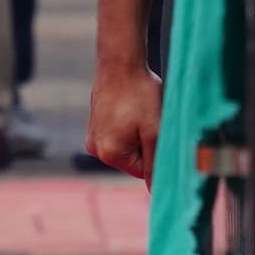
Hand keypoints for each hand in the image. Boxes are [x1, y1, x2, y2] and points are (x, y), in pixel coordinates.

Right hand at [87, 61, 162, 180]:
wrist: (120, 62)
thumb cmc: (139, 93)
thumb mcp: (154, 131)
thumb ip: (155, 164)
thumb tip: (156, 192)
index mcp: (110, 154)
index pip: (142, 171)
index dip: (156, 153)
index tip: (160, 132)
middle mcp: (96, 149)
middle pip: (133, 160)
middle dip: (146, 143)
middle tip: (151, 118)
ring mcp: (93, 136)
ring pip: (127, 146)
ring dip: (138, 133)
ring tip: (141, 111)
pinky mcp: (95, 124)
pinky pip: (118, 134)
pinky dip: (129, 125)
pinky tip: (132, 107)